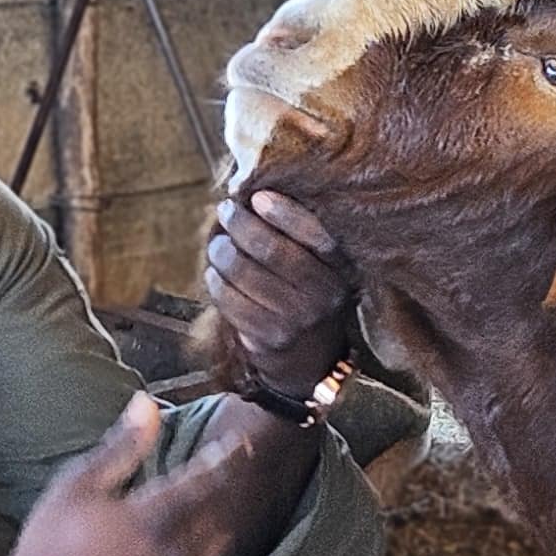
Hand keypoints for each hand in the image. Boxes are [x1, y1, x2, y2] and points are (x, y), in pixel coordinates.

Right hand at [0, 396, 248, 555]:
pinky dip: (205, 551)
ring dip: (220, 518)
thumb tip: (147, 402)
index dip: (226, 459)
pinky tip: (194, 538)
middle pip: (219, 513)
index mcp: (150, 518)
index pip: (205, 481)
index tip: (240, 442)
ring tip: (215, 499)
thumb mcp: (78, 485)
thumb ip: (121, 446)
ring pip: (217, 544)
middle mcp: (172, 554)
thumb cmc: (49, 542)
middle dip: (227, 488)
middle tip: (231, 468)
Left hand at [206, 188, 355, 398]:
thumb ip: (299, 236)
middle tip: (226, 209)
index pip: (313, 234)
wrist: (310, 362)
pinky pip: (229, 299)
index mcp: (340, 270)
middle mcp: (322, 295)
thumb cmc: (308, 297)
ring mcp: (295, 319)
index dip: (282, 212)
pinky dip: (215, 281)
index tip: (257, 196)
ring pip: (243, 273)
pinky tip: (215, 274)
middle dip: (241, 224)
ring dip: (221, 251)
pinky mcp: (269, 338)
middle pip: (270, 250)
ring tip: (218, 243)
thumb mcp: (321, 269)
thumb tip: (253, 193)